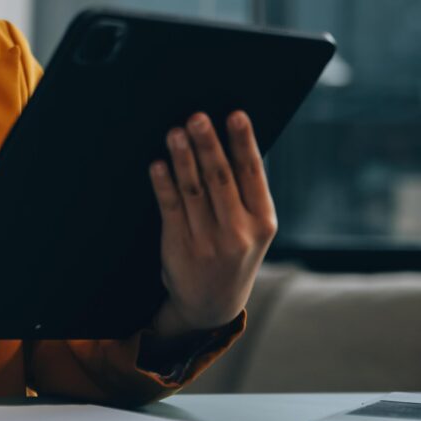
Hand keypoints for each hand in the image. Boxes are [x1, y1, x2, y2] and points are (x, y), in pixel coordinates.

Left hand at [148, 111, 277, 337]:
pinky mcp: (179, 245)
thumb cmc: (234, 252)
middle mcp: (238, 231)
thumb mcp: (253, 229)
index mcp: (262, 220)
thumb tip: (233, 140)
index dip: (243, 143)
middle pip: (221, 179)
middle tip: (197, 117)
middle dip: (208, 145)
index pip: (252, 173)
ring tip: (175, 132)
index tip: (235, 115)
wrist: (213, 304)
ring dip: (183, 159)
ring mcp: (207, 240)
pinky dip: (163, 184)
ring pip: (193, 191)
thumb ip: (246, 192)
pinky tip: (157, 165)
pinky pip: (170, 208)